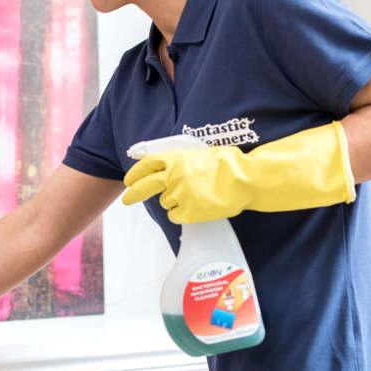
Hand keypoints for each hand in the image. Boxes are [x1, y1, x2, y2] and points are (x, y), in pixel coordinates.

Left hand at [123, 144, 252, 222]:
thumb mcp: (201, 154)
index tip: (129, 179)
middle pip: (144, 186)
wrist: (244, 179)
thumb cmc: (228, 164)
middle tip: (126, 200)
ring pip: (165, 202)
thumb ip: (182, 162)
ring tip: (195, 195)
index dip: (136, 172)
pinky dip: (182, 213)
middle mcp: (173, 177)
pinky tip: (196, 207)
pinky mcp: (188, 212)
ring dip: (173, 201)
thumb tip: (172, 168)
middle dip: (133, 193)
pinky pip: (176, 215)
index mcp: (175, 159)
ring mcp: (179, 195)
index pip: (148, 164)